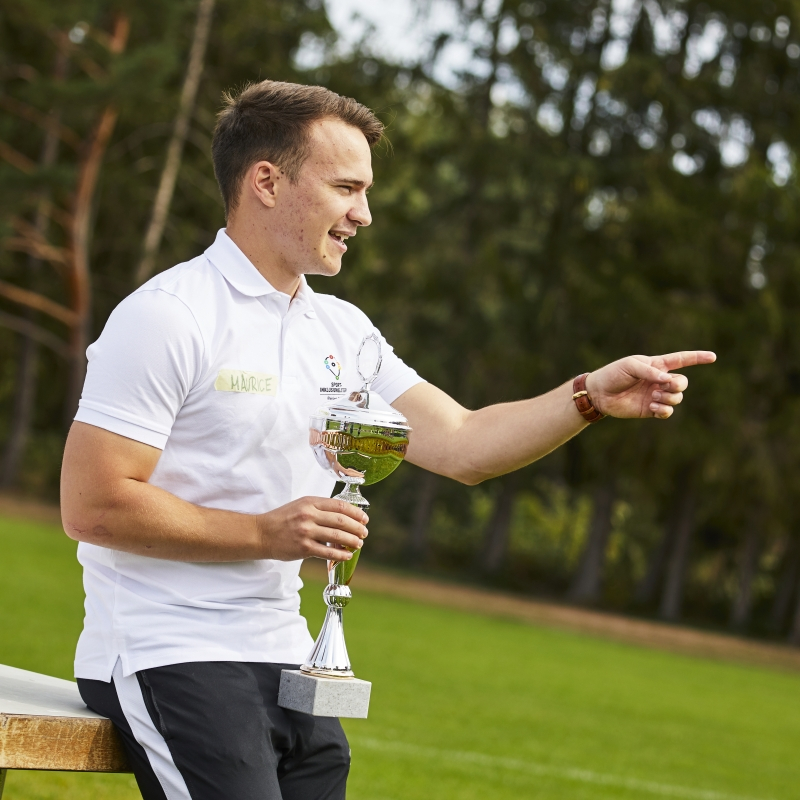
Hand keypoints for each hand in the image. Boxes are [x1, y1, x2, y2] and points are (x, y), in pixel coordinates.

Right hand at [257, 496, 368, 560]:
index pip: (339, 506)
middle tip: (364, 532)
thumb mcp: (300, 505)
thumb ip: (320, 508)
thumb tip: (343, 516)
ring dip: (352, 541)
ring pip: (337, 536)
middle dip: (357, 527)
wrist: (261, 534)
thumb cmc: (282, 519)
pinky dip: (340, 554)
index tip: (364, 518)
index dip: (355, 513)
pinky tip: (347, 555)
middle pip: (341, 521)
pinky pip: (327, 552)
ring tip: (359, 544)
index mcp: (310, 502)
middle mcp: (309, 515)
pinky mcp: (303, 548)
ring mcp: (306, 532)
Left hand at [584, 351, 716, 419]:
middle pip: (682, 383)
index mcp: (657, 365)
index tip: (713, 357)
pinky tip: (652, 408)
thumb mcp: (630, 366)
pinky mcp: (650, 409)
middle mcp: (659, 380)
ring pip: (677, 398)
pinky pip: (667, 412)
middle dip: (677, 385)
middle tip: (663, 386)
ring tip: (653, 397)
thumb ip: (649, 371)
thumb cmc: (613, 374)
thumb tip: (667, 380)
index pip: (681, 360)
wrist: (599, 393)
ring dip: (669, 398)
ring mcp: (656, 395)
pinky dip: (664, 410)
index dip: (697, 358)